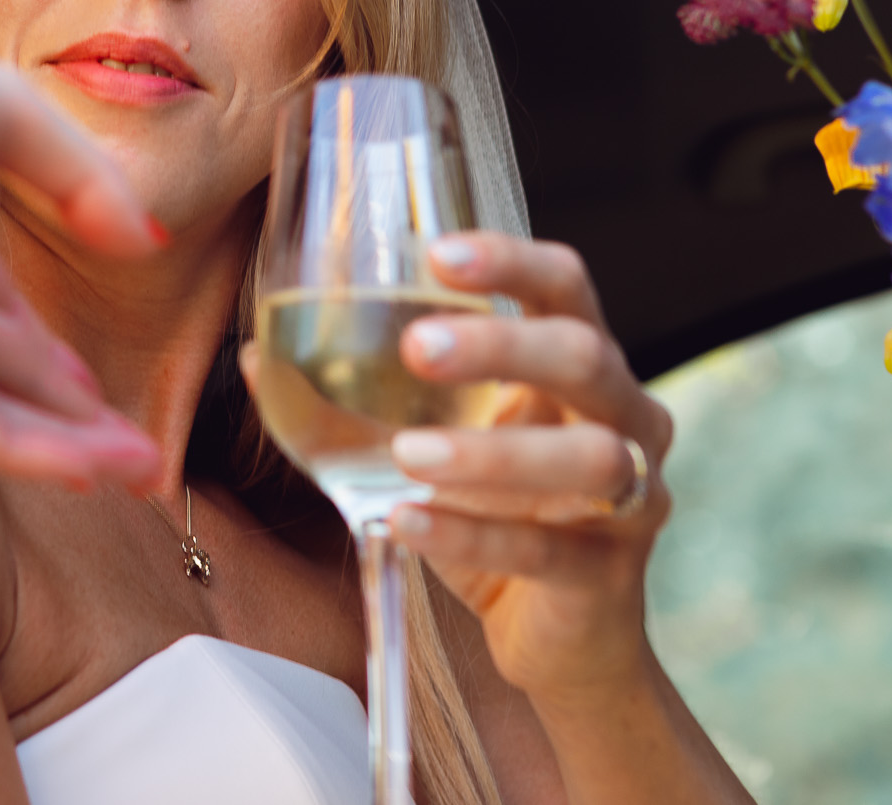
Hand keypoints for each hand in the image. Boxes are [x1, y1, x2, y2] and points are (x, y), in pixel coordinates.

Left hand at [0, 0, 162, 489]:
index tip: (104, 391)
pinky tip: (82, 466)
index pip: (5, 312)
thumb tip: (146, 241)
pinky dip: (20, 448)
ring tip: (135, 471)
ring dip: (62, 443)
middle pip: (3, 370)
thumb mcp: (7, 114)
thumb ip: (81, 181)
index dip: (56, 356)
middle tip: (138, 453)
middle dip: (71, 414)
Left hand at [385, 231, 672, 699]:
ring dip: (492, 452)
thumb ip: (353, 401)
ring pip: (588, 459)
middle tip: (419, 347)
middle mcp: (624, 415)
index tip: (438, 253)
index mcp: (581, 363)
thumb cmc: (492, 513)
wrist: (555, 637)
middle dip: (503, 345)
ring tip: (408, 453)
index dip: (511, 261)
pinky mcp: (609, 576)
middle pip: (584, 356)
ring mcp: (634, 497)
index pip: (564, 285)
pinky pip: (547, 551)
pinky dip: (472, 537)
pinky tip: (406, 524)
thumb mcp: (428, 444)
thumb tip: (257, 356)